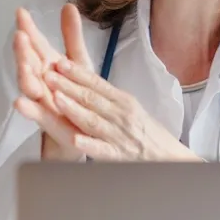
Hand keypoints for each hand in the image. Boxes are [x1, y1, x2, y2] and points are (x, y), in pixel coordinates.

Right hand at [12, 4, 92, 161]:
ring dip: (23, 75)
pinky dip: (27, 109)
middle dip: (23, 50)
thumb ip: (71, 35)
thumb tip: (68, 5)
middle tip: (20, 36)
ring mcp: (41, 100)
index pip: (36, 43)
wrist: (83, 128)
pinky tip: (19, 103)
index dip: (28, 28)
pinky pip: (35, 114)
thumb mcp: (78, 61)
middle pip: (29, 62)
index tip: (21, 12)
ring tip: (23, 64)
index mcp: (47, 64)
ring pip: (29, 86)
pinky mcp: (46, 121)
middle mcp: (40, 80)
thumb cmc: (77, 92)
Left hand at [40, 55, 203, 161]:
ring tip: (56, 98)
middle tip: (48, 74)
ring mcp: (119, 135)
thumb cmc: (147, 132)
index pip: (97, 83)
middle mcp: (121, 115)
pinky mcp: (120, 156)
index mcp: (123, 101)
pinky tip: (76, 140)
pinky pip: (102, 150)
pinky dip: (89, 145)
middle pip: (91, 98)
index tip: (60, 63)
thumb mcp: (130, 107)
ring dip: (74, 109)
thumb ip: (107, 97)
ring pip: (93, 120)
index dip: (77, 72)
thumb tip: (83, 80)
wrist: (171, 156)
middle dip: (68, 86)